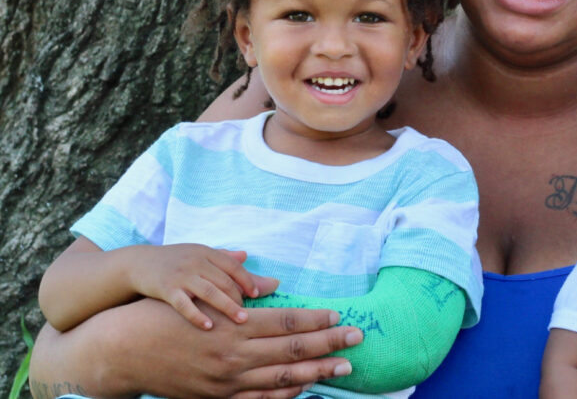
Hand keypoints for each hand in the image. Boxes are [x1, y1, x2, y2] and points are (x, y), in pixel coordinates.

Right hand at [30, 297, 363, 398]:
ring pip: (282, 376)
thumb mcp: (202, 294)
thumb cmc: (163, 315)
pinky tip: (305, 387)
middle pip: (292, 349)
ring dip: (316, 371)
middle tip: (358, 339)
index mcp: (234, 325)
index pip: (286, 322)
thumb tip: (275, 284)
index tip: (341, 317)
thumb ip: (241, 289)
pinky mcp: (217, 396)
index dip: (317, 320)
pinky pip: (259, 398)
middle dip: (329, 345)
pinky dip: (284, 393)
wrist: (122, 350)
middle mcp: (234, 354)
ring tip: (343, 367)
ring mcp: (227, 380)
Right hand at [130, 244, 275, 329]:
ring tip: (241, 321)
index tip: (257, 295)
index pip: (233, 266)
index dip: (247, 280)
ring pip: (210, 292)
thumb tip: (247, 256)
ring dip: (227, 307)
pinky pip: (185, 304)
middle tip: (250, 315)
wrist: (138, 264)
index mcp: (207, 253)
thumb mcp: (198, 254)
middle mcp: (196, 261)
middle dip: (240, 298)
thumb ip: (222, 257)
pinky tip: (209, 326)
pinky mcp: (166, 288)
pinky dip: (198, 315)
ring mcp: (181, 275)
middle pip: (225, 281)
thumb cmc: (174, 261)